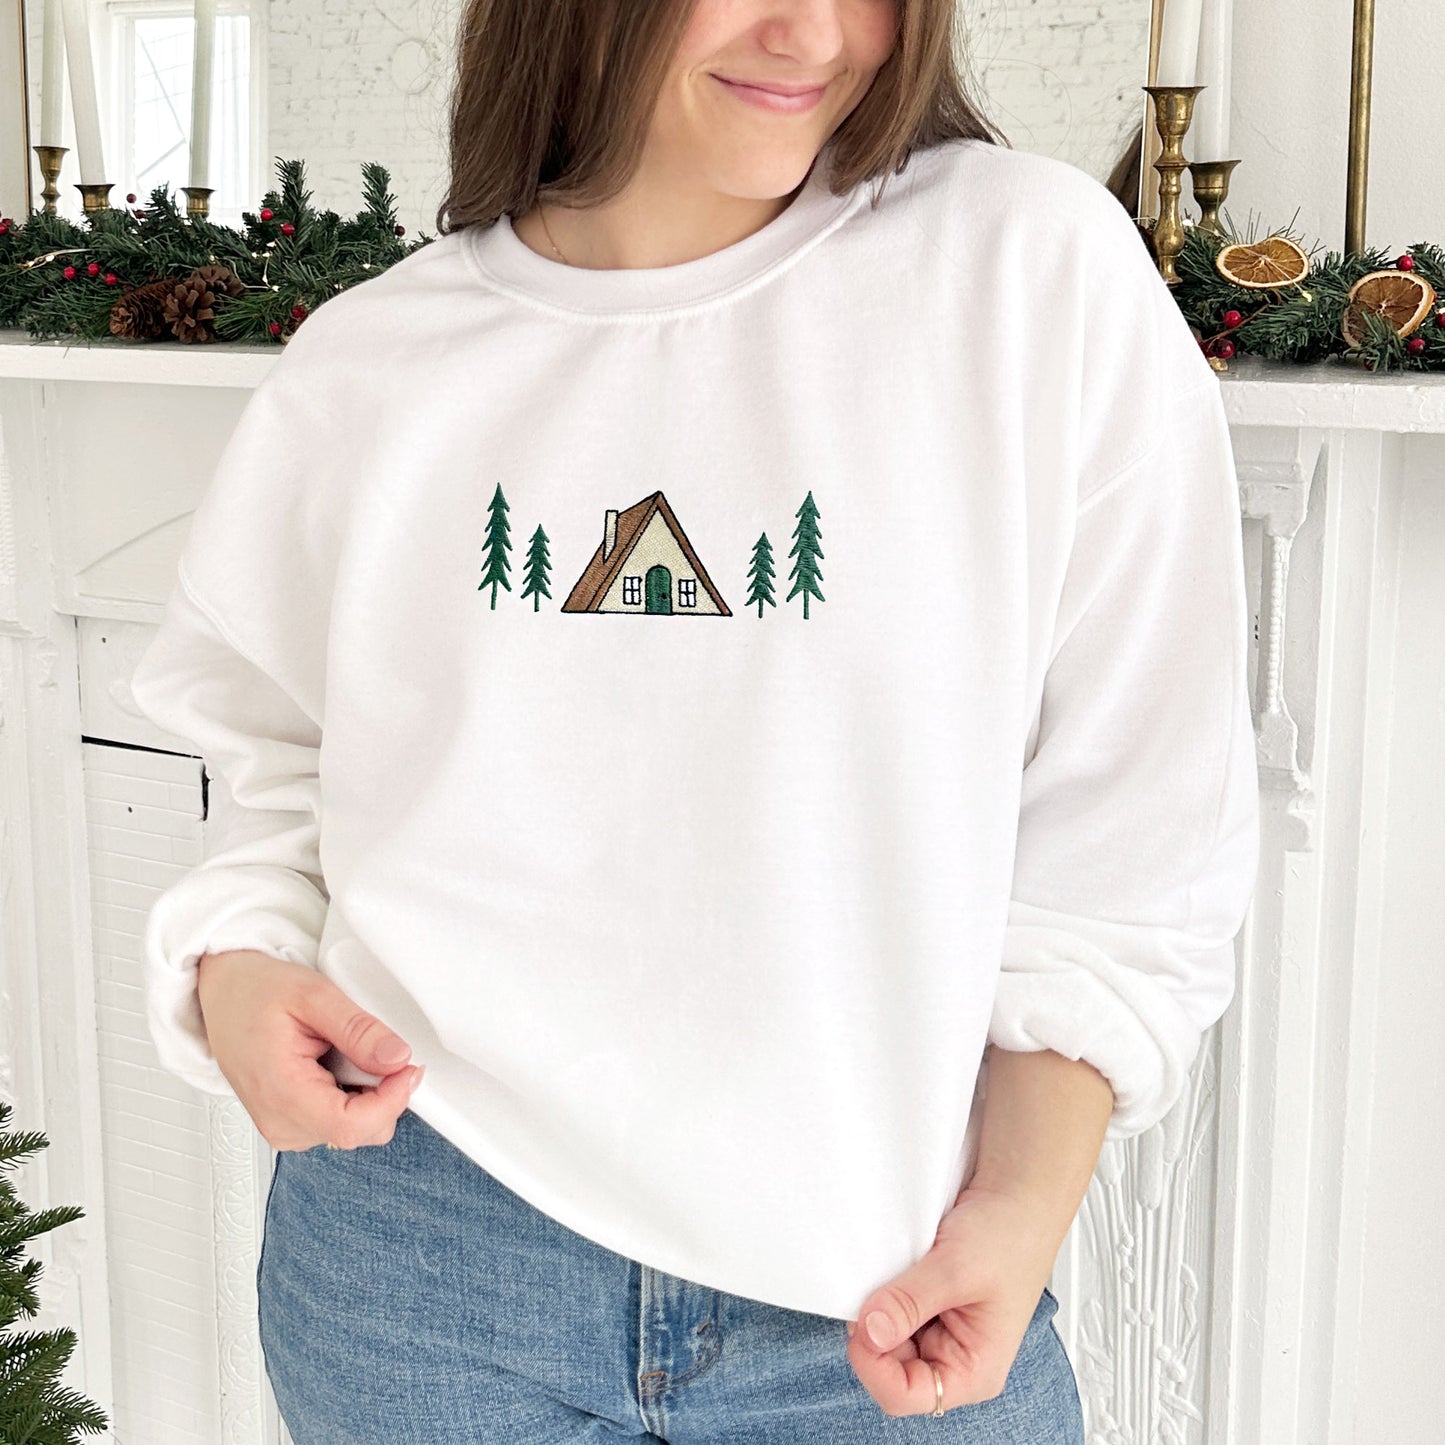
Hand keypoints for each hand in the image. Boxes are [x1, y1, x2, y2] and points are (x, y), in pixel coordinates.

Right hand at [197, 949, 423, 1151]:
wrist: (225, 993)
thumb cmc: (256, 993)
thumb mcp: (314, 995)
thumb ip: (358, 1030)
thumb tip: (397, 1057)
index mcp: (281, 1094)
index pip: (351, 1126)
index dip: (391, 1100)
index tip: (407, 1068)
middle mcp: (280, 1123)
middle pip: (359, 1131)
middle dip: (383, 1093)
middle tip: (373, 1047)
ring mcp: (284, 1127)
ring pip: (354, 1129)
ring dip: (367, 1092)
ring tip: (341, 1050)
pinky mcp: (291, 1123)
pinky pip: (340, 1121)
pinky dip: (352, 1094)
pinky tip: (334, 1063)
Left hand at [843, 1182, 1061, 1416]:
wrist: (1017, 1191)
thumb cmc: (1012, 1232)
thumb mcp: (957, 1268)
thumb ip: (910, 1302)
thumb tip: (869, 1331)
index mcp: (973, 1370)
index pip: (904, 1395)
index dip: (873, 1365)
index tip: (861, 1322)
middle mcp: (953, 1357)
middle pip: (887, 1367)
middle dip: (872, 1331)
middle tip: (870, 1289)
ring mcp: (936, 1330)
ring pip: (882, 1338)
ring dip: (875, 1307)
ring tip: (889, 1273)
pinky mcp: (924, 1305)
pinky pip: (887, 1309)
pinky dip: (879, 1290)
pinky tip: (889, 1267)